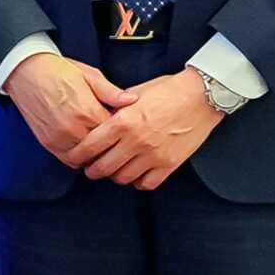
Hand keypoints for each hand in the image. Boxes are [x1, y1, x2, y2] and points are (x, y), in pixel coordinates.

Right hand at [7, 52, 137, 162]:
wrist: (24, 71)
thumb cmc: (57, 70)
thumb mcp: (88, 75)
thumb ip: (111, 91)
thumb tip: (133, 100)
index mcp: (87, 110)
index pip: (116, 133)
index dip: (124, 131)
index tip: (126, 127)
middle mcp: (72, 127)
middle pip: (103, 149)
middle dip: (111, 145)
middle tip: (117, 140)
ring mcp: (59, 137)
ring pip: (87, 159)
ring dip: (95, 155)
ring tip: (101, 146)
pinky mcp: (48, 142)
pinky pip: (69, 160)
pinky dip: (79, 158)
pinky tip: (84, 149)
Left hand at [65, 68, 221, 188]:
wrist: (201, 97)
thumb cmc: (167, 91)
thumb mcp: (133, 94)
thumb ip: (114, 108)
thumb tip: (98, 118)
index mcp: (122, 122)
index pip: (90, 146)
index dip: (77, 155)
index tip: (73, 158)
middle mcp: (136, 141)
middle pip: (104, 167)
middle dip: (92, 170)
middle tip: (90, 168)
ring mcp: (154, 155)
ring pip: (124, 178)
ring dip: (114, 176)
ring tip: (112, 170)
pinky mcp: (170, 164)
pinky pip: (148, 183)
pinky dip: (138, 181)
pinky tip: (135, 174)